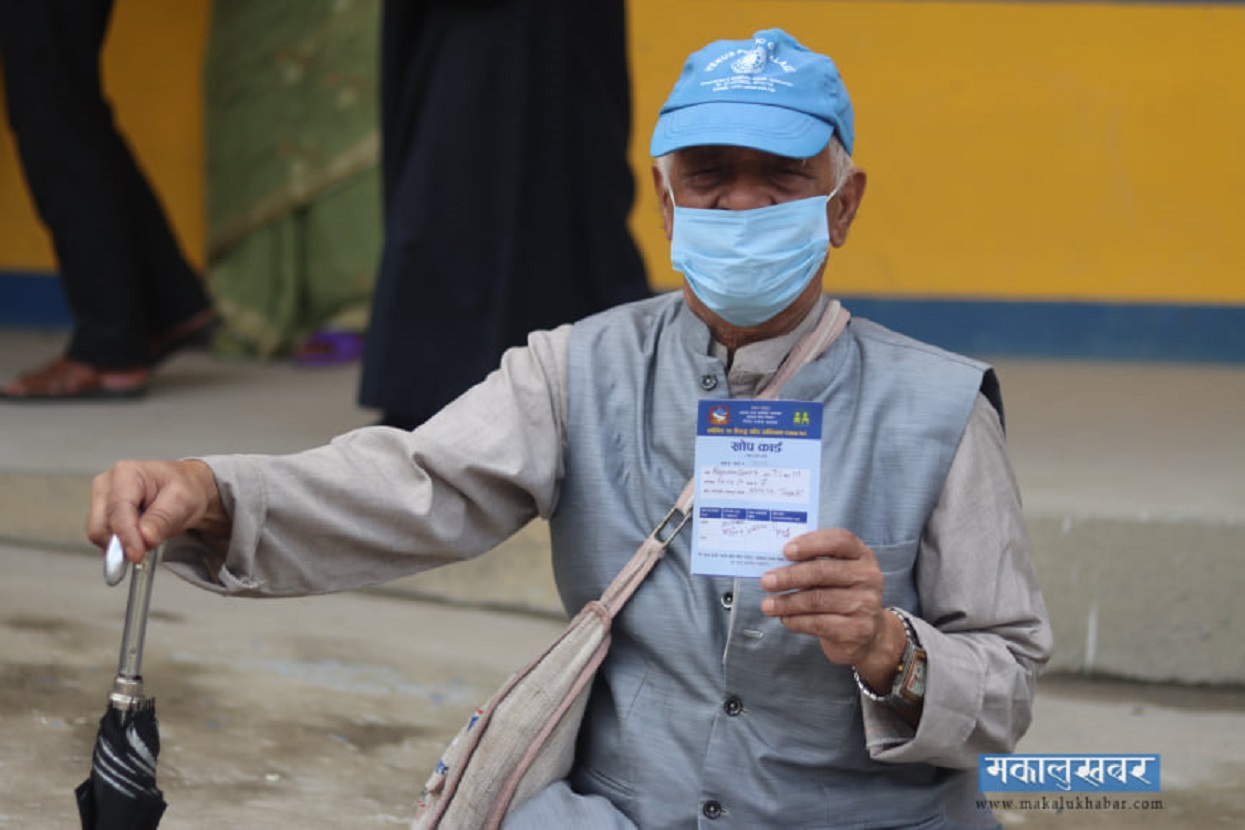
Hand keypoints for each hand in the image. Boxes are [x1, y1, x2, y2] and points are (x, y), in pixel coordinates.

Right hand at [87, 459, 227, 562]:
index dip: (126, 535)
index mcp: (125, 473)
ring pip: (99, 535)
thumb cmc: (184, 489)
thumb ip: (162, 520)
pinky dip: (120, 545)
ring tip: (149, 535)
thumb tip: (144, 539)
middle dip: (122, 542)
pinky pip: (104, 539)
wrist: (185, 489)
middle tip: (149, 546)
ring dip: (122, 545)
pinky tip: (139, 537)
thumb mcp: (183, 502)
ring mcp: (100, 500)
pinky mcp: (101, 515)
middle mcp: (106, 484)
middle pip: (100, 526)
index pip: (118, 510)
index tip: (136, 555)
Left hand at [759, 528, 904, 684]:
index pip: (840, 540)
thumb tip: (775, 562)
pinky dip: (796, 621)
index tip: (785, 551)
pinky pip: (819, 623)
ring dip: (787, 602)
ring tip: (767, 605)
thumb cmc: (841, 594)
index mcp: (862, 555)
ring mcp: (866, 604)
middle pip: (823, 571)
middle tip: (766, 581)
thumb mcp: (834, 573)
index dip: (811, 543)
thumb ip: (812, 563)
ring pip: (817, 600)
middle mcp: (868, 577)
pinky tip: (784, 618)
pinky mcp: (858, 629)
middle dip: (790, 576)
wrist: (866, 633)